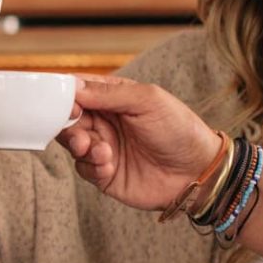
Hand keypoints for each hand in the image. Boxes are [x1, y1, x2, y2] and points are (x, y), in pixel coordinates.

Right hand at [56, 74, 226, 211]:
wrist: (197, 171)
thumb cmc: (179, 129)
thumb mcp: (147, 101)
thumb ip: (108, 93)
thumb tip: (73, 88)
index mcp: (112, 98)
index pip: (77, 91)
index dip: (64, 95)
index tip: (65, 103)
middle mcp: (104, 121)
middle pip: (67, 118)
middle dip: (68, 124)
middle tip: (79, 131)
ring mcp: (103, 147)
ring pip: (71, 143)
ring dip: (79, 145)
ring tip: (100, 150)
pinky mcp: (104, 174)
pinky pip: (83, 168)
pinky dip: (92, 166)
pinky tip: (109, 165)